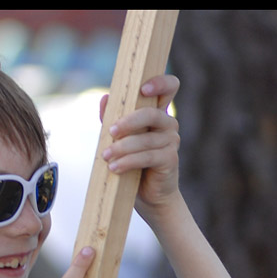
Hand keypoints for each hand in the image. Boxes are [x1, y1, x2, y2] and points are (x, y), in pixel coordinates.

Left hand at [99, 74, 180, 209]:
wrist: (147, 195)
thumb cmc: (132, 163)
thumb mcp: (119, 139)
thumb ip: (113, 118)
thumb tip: (105, 98)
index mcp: (157, 112)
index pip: (169, 87)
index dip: (160, 83)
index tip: (143, 89)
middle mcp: (168, 124)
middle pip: (151, 114)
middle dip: (128, 122)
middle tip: (110, 132)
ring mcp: (172, 141)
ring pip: (146, 139)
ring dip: (122, 148)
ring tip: (105, 156)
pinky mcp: (170, 159)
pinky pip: (148, 157)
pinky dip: (128, 162)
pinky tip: (115, 168)